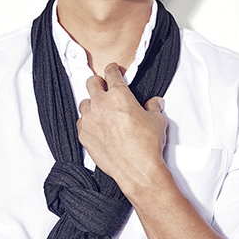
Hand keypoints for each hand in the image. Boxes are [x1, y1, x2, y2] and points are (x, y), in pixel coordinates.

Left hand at [77, 63, 167, 196]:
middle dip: (98, 83)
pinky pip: (81, 122)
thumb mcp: (157, 120)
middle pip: (91, 82)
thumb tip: (154, 103)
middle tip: (104, 88)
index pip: (111, 72)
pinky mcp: (84, 135)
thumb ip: (153, 107)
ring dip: (92, 104)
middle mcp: (101, 104)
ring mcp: (90, 119)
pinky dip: (88, 122)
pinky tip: (97, 128)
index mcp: (119, 94)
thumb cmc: (147, 145)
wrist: (137, 169)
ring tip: (101, 111)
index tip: (113, 70)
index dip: (113, 69)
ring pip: (84, 103)